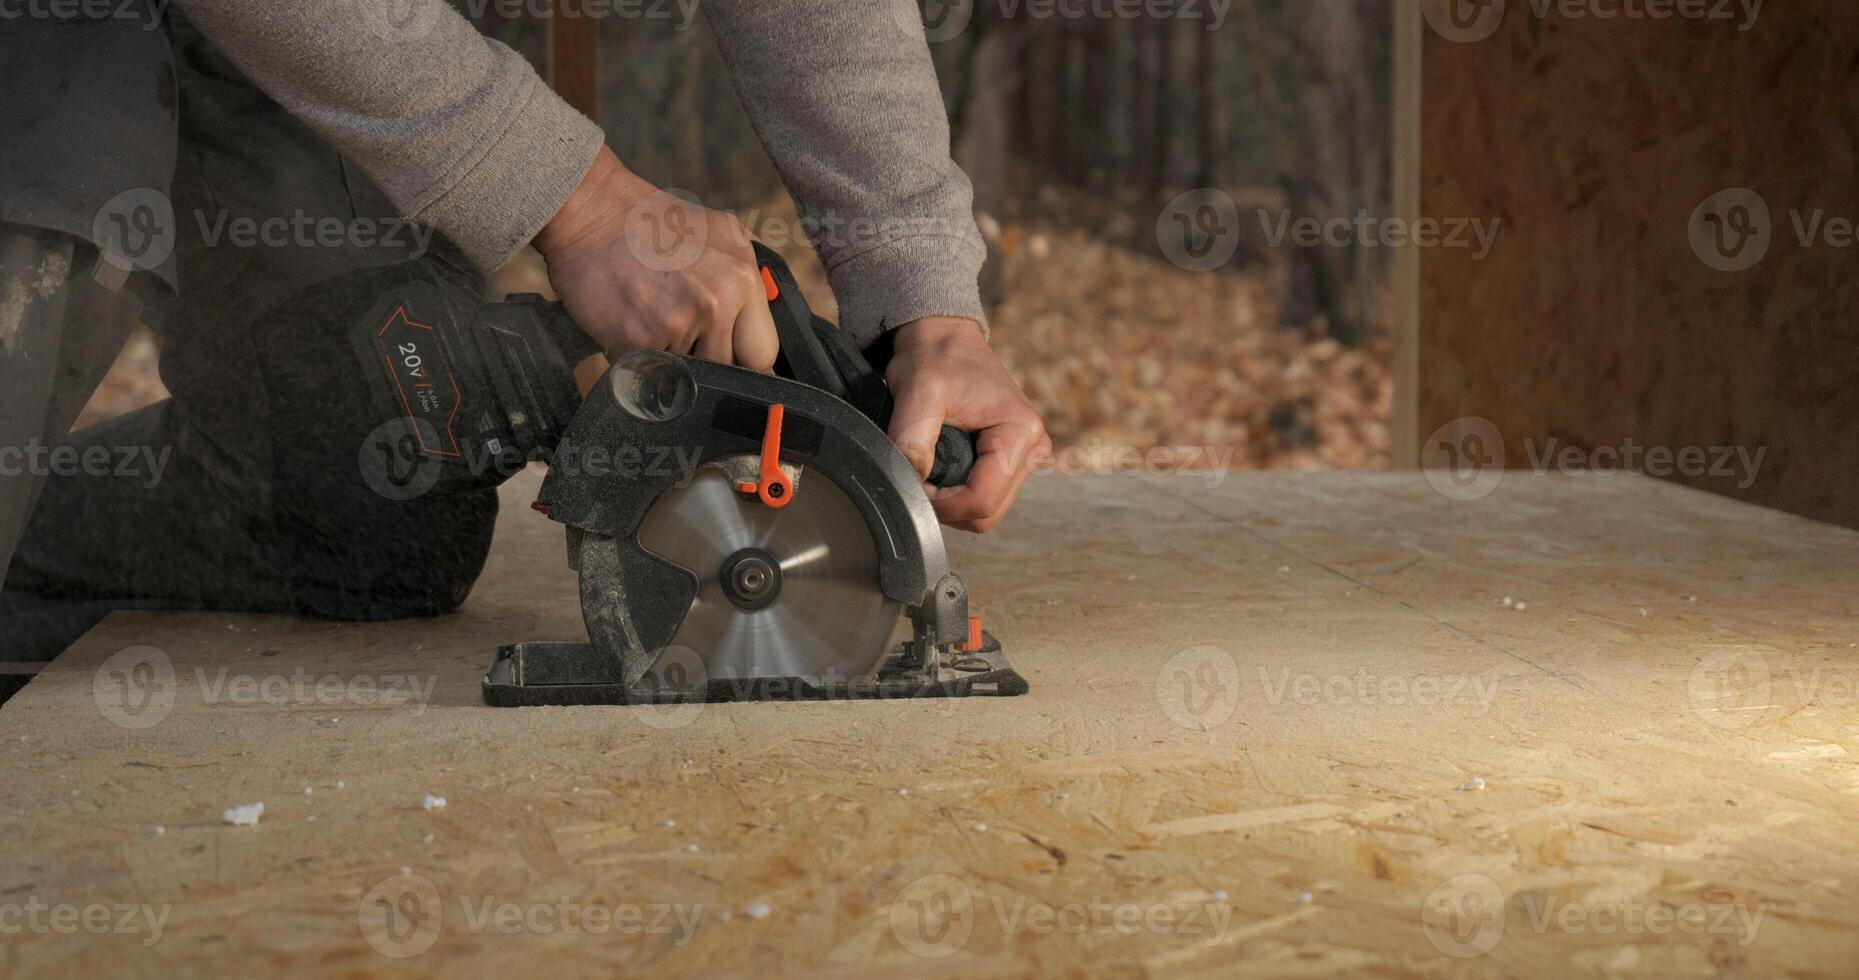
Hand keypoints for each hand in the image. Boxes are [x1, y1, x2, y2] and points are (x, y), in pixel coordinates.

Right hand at [531, 147, 778, 369]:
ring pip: (687, 372)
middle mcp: (717, 302)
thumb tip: (778, 308)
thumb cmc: (654, 223)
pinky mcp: (640, 340)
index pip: (763, 352)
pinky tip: (629, 321)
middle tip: (681, 327)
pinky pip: (648, 369)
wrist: (591, 211)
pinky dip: (637, 355)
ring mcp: (678, 323)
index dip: (744, 356)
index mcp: (744, 279)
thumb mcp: (723, 232)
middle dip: (706, 357)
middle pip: (726, 368)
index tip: (730, 352)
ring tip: (652, 315)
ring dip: (670, 356)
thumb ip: (754, 272)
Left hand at [885, 317, 1049, 532]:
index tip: (913, 483)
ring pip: (986, 511)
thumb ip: (911, 443)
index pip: (982, 501)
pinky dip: (959, 493)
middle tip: (917, 477)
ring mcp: (1027, 456)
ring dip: (952, 502)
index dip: (942, 505)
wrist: (945, 339)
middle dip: (947, 506)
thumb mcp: (916, 394)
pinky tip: (942, 467)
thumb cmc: (935, 358)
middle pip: (987, 513)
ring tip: (929, 467)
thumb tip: (911, 486)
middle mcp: (1033, 447)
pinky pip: (985, 496)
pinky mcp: (1014, 459)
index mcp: (1020, 432)